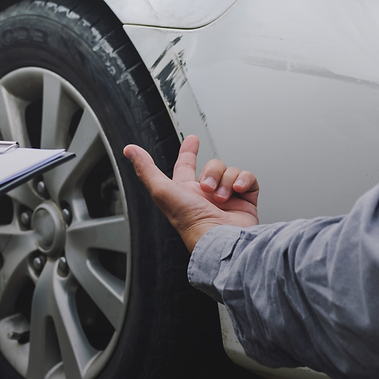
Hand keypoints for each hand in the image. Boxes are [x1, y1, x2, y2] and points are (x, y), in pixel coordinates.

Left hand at [123, 136, 258, 251]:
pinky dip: (244, 181)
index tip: (192, 140)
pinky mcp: (245, 201)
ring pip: (229, 170)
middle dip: (211, 171)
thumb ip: (146, 169)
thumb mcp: (162, 191)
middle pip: (212, 166)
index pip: (185, 165)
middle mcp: (206, 195)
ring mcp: (227, 198)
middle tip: (207, 188)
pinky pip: (248, 179)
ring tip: (221, 197)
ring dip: (225, 180)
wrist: (220, 238)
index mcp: (186, 192)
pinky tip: (237, 191)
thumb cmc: (189, 221)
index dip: (188, 151)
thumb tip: (130, 151)